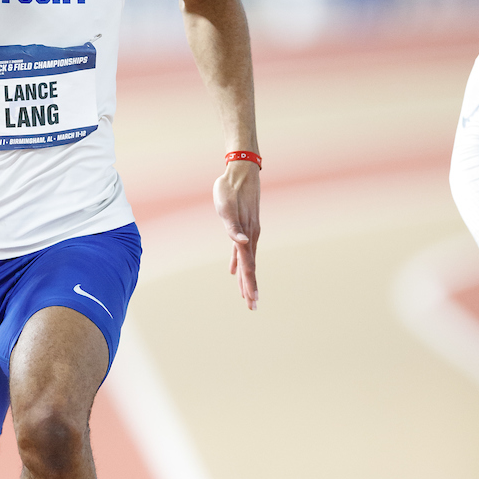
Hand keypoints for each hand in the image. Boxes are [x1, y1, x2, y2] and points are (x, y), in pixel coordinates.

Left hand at [213, 160, 259, 309]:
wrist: (240, 171)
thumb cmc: (230, 189)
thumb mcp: (226, 207)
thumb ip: (233, 227)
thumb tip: (242, 243)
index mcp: (246, 234)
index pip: (248, 265)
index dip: (249, 284)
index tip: (252, 300)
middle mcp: (250, 236)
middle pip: (250, 267)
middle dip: (250, 288)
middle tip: (252, 307)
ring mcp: (249, 232)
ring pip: (248, 261)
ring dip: (247, 278)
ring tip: (247, 295)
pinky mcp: (244, 226)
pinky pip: (242, 250)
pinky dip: (239, 262)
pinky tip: (234, 271)